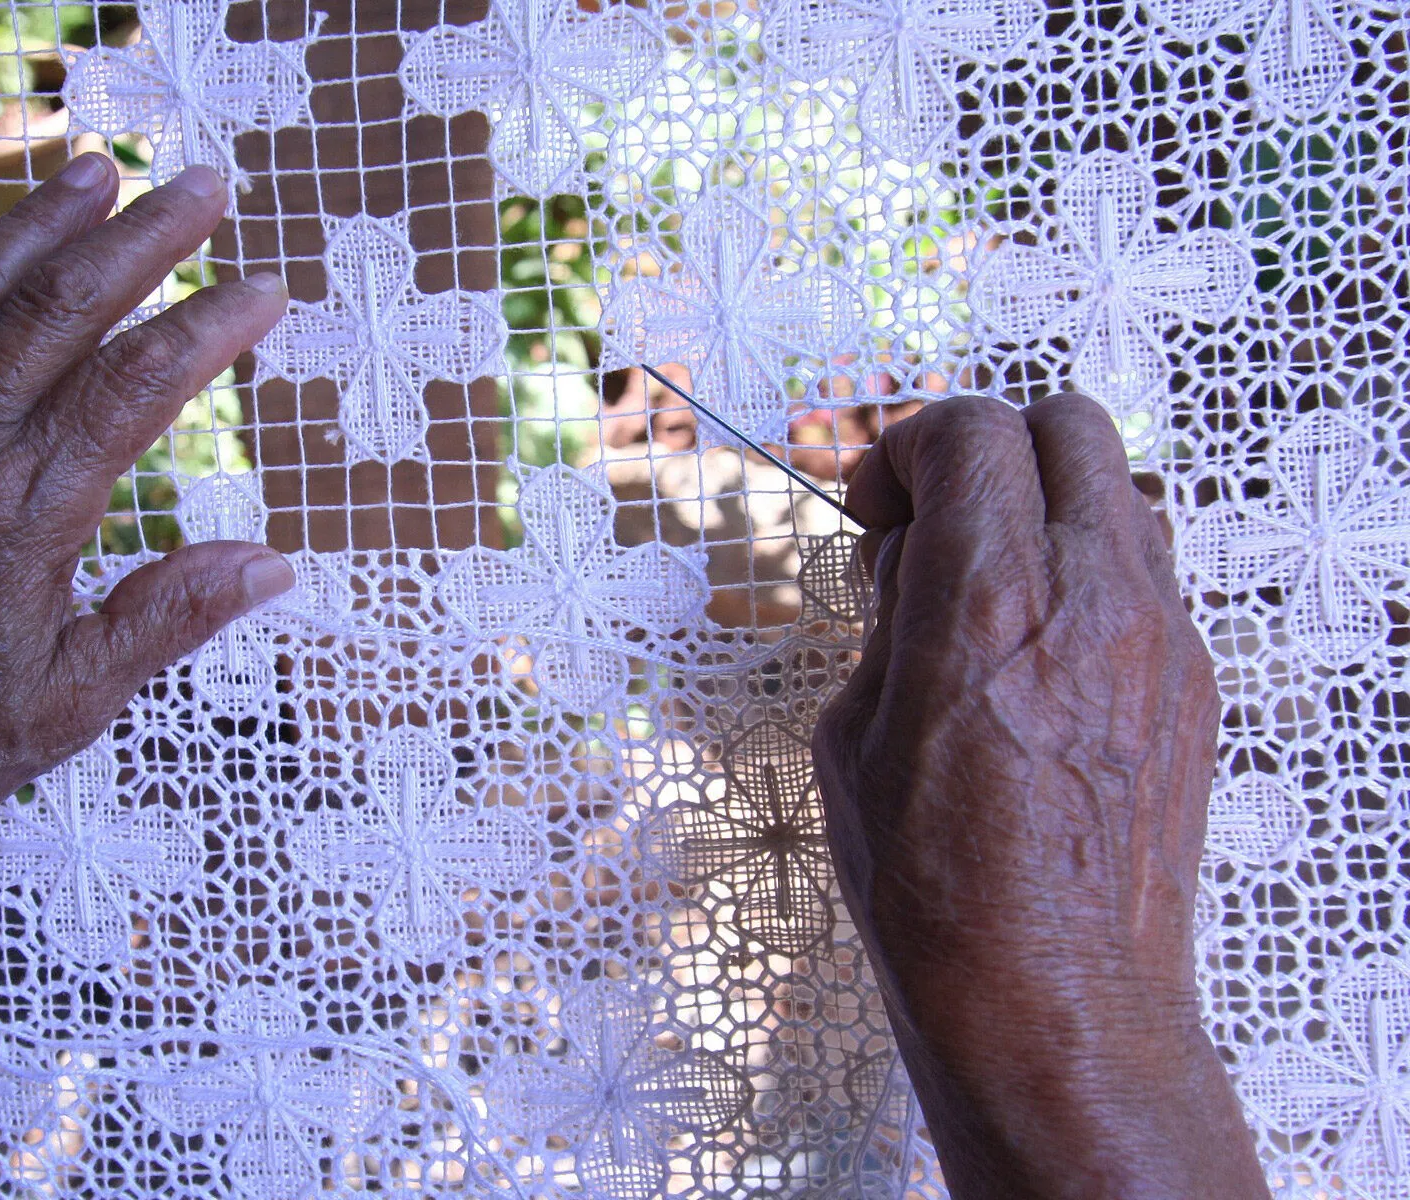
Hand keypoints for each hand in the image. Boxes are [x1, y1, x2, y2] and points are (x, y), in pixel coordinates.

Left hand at [0, 152, 291, 874]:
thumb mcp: (71, 703)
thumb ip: (167, 617)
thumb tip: (268, 565)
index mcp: (22, 514)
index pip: (135, 384)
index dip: (208, 327)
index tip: (265, 290)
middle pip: (58, 308)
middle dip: (142, 236)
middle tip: (206, 186)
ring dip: (35, 224)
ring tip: (95, 173)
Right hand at [812, 395, 1266, 1197]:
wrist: (1053, 1002)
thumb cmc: (942, 897)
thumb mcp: (855, 738)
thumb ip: (889, 623)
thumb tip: (910, 570)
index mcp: (989, 598)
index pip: (970, 430)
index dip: (905, 447)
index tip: (877, 499)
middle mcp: (1092, 598)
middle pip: (1064, 426)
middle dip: (984, 450)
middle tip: (930, 520)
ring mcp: (1159, 639)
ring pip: (1116, 492)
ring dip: (1042, 509)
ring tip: (983, 590)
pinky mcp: (1192, 687)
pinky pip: (1145, 575)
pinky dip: (1084, 576)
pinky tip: (1033, 656)